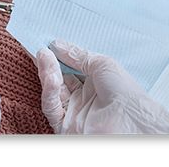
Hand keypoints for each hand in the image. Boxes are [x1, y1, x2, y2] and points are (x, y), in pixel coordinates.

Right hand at [36, 39, 168, 133]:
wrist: (130, 119)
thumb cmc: (123, 90)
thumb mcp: (101, 64)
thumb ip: (78, 55)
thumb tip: (57, 44)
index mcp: (94, 82)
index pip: (70, 67)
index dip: (58, 55)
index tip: (46, 42)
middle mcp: (83, 97)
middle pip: (58, 77)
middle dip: (48, 62)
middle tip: (38, 47)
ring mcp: (73, 111)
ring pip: (53, 91)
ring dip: (46, 72)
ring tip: (43, 55)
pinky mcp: (65, 125)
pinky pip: (52, 107)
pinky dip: (49, 91)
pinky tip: (50, 77)